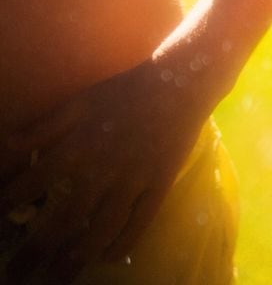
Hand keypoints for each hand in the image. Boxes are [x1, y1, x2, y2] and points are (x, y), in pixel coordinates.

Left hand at [0, 63, 204, 281]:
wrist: (181, 81)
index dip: (9, 204)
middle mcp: (100, 170)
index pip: (31, 185)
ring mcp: (132, 180)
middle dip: (37, 250)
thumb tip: (7, 146)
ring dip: (78, 254)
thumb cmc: (126, 89)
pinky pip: (140, 221)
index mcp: (75, 148)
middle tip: (20, 274)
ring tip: (62, 273)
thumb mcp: (79, 102)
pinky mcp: (159, 183)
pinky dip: (124, 242)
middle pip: (62, 220)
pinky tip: (109, 255)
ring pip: (101, 228)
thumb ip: (44, 128)